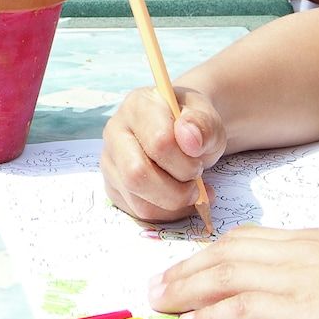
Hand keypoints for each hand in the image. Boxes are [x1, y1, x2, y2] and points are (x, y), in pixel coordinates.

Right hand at [101, 85, 224, 221]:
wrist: (183, 133)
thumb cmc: (192, 125)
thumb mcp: (208, 118)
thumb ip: (203, 125)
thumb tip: (189, 140)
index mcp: (138, 106)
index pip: (158, 142)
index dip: (185, 160)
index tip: (199, 159)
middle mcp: (115, 132)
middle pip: (136, 174)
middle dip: (176, 189)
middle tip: (196, 183)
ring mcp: (110, 161)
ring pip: (137, 198)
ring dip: (173, 203)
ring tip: (191, 191)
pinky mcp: (113, 186)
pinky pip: (138, 211)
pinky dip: (167, 213)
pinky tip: (180, 199)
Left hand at [149, 227, 318, 318]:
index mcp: (317, 244)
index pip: (251, 241)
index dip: (214, 253)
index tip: (191, 264)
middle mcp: (299, 254)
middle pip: (226, 254)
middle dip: (186, 269)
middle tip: (157, 284)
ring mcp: (298, 282)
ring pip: (223, 277)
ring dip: (185, 290)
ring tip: (159, 303)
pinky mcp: (301, 314)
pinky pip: (241, 310)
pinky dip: (212, 317)